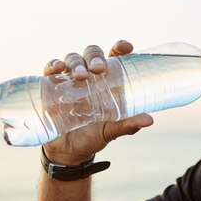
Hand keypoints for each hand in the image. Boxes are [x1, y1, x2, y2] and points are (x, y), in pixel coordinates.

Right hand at [42, 40, 152, 164]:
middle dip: (95, 57)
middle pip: (92, 54)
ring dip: (76, 63)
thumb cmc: (93, 137)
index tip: (125, 48)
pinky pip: (50, 70)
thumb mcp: (111, 131)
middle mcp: (89, 77)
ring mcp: (69, 80)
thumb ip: (128, 125)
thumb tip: (149, 120)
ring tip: (80, 76)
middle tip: (98, 69)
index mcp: (107, 82)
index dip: (120, 48)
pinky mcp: (51, 87)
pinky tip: (57, 69)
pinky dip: (53, 65)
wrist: (67, 152)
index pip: (114, 57)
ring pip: (72, 59)